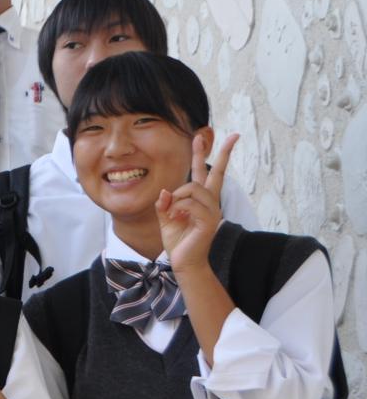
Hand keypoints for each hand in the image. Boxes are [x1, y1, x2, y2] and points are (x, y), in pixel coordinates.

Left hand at [157, 132, 236, 271]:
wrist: (184, 262)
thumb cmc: (178, 241)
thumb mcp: (166, 218)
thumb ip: (164, 204)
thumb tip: (165, 192)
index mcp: (200, 200)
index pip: (206, 173)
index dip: (204, 155)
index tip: (202, 136)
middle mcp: (210, 202)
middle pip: (216, 173)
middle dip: (224, 153)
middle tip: (234, 135)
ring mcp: (212, 211)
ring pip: (194, 188)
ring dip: (177, 197)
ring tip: (172, 212)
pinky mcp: (209, 221)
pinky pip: (190, 204)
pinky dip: (178, 208)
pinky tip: (176, 218)